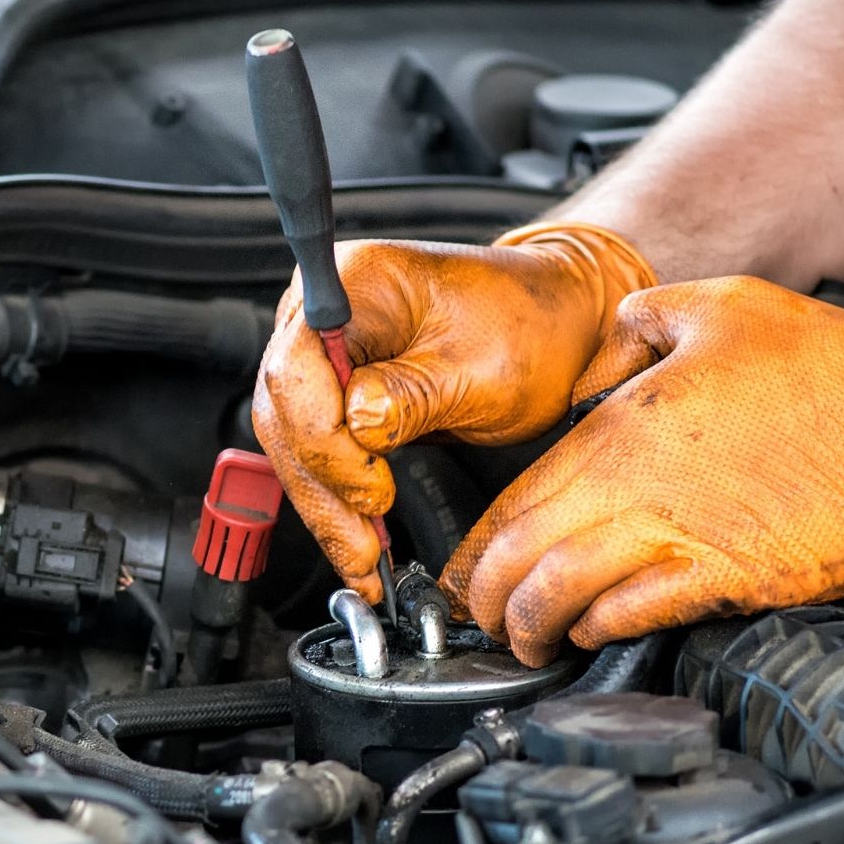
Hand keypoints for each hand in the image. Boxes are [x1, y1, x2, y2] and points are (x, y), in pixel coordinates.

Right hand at [251, 222, 655, 600]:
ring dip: (326, 506)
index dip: (325, 440)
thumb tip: (358, 426)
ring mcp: (328, 352)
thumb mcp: (483, 368)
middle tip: (362, 548)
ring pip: (294, 442)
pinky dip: (338, 499)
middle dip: (323, 489)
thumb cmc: (529, 327)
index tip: (372, 489)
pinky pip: (320, 451)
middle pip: (287, 411)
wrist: (556, 323)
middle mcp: (325, 312)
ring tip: (361, 561)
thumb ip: (413, 396)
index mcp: (356, 282)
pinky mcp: (339, 392)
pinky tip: (358, 539)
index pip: (298, 368)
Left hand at [440, 276, 843, 665]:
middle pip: (524, 555)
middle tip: (479, 617)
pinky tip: (591, 632)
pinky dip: (600, 629)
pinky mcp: (734, 578)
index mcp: (626, 424)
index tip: (464, 569)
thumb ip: (638, 324)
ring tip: (524, 641)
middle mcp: (640, 485)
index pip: (518, 496)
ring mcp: (686, 536)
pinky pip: (639, 615)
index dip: (478, 544)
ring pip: (567, 595)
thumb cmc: (836, 367)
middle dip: (486, 598)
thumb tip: (601, 347)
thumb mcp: (721, 306)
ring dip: (532, 625)